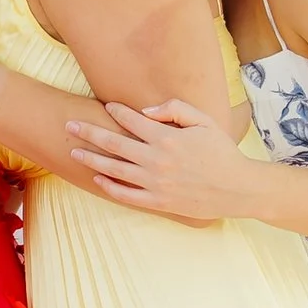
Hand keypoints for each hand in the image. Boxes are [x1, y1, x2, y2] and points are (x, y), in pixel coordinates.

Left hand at [66, 96, 250, 225]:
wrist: (238, 188)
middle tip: (69, 125)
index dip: (116, 112)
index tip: (105, 106)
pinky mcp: (158, 201)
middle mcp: (156, 160)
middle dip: (89, 132)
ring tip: (74, 152)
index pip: (131, 121)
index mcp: (167, 138)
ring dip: (91, 159)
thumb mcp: (204, 121)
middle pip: (113, 144)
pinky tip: (97, 178)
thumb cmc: (222, 151)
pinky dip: (109, 186)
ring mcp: (155, 182)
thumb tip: (144, 111)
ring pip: (114, 169)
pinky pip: (127, 194)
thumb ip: (174, 109)